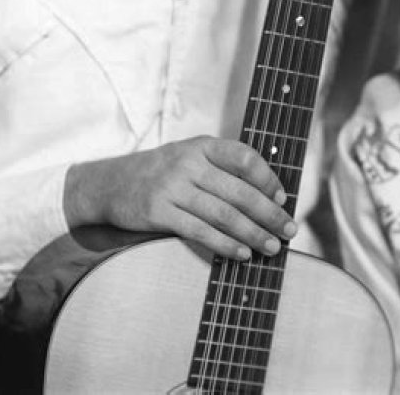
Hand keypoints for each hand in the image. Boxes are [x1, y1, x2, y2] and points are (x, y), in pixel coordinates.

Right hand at [63, 137, 296, 260]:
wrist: (110, 183)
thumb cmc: (163, 171)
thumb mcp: (190, 156)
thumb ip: (222, 167)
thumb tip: (268, 194)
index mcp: (202, 145)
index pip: (244, 157)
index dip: (267, 178)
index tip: (282, 197)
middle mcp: (189, 162)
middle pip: (239, 190)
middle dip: (269, 213)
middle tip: (289, 229)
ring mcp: (173, 187)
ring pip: (223, 213)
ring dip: (252, 233)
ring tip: (272, 247)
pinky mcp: (159, 212)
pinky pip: (199, 231)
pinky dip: (225, 244)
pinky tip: (242, 254)